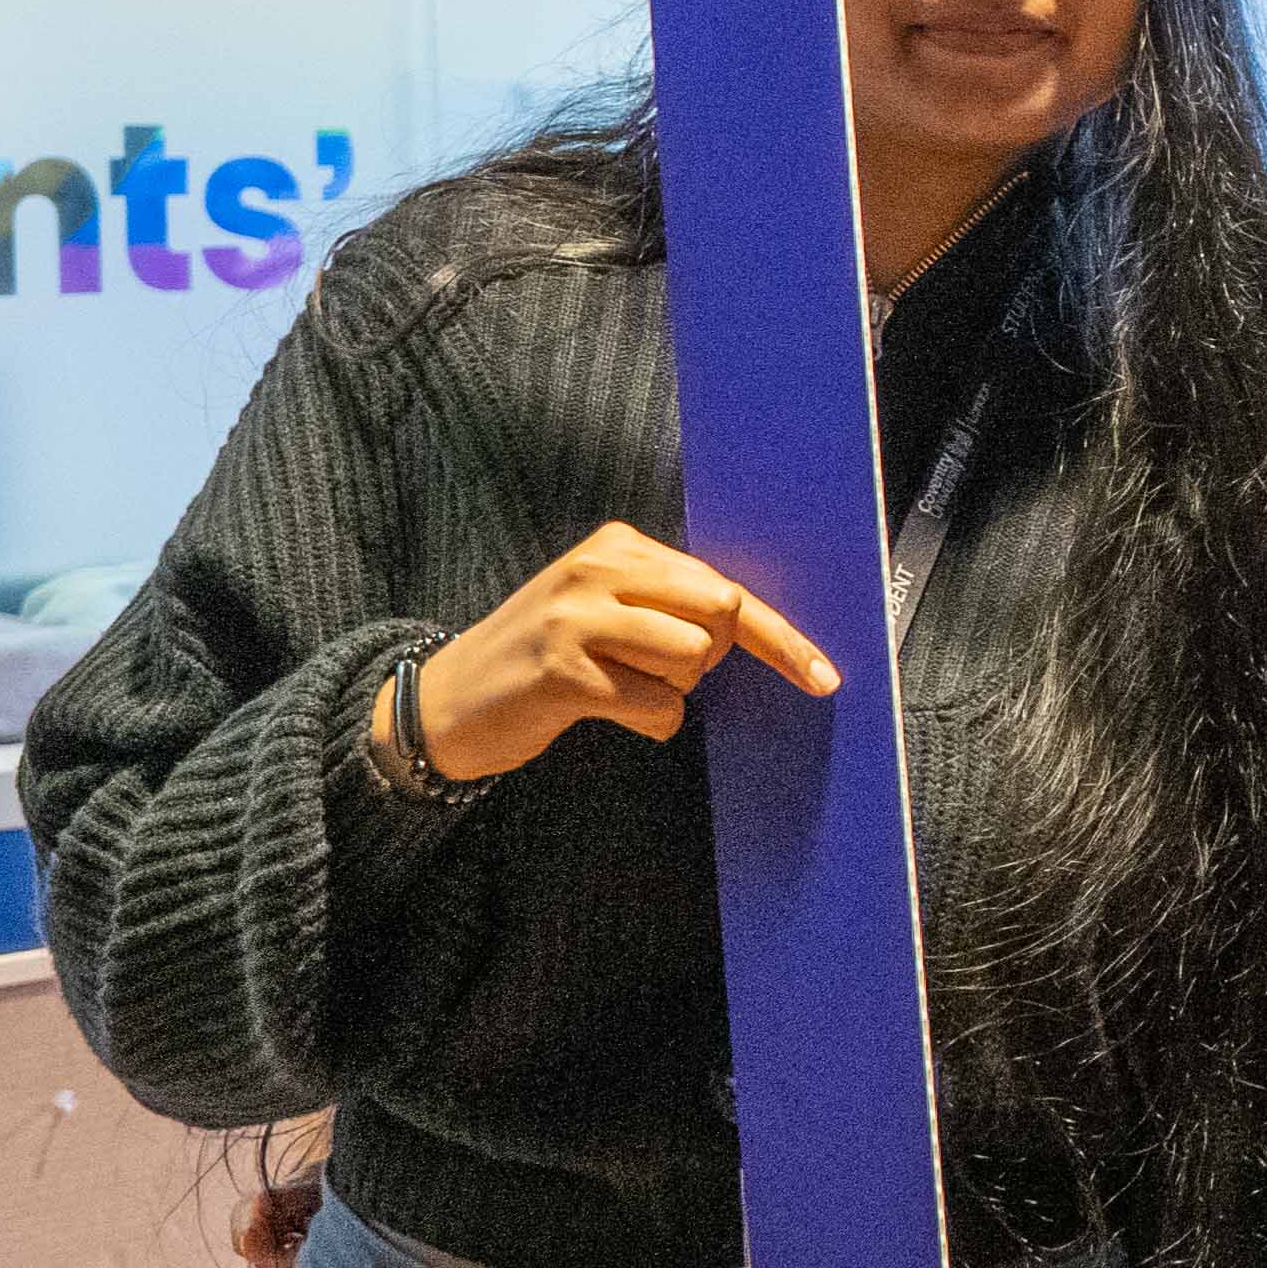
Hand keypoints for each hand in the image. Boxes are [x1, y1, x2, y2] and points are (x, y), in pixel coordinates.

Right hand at [398, 520, 840, 783]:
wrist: (444, 701)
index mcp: (616, 546)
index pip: (722, 585)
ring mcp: (578, 618)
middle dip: (710, 660)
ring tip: (615, 688)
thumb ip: (668, 606)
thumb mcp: (602, 610)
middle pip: (720, 614)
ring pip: (692, 661)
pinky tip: (601, 711)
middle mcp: (598, 569)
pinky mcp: (564, 672)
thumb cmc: (541, 660)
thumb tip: (752, 628)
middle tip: (655, 673)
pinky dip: (647, 721)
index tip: (822, 676)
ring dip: (670, 693)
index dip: (780, 636)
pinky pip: (658, 706)